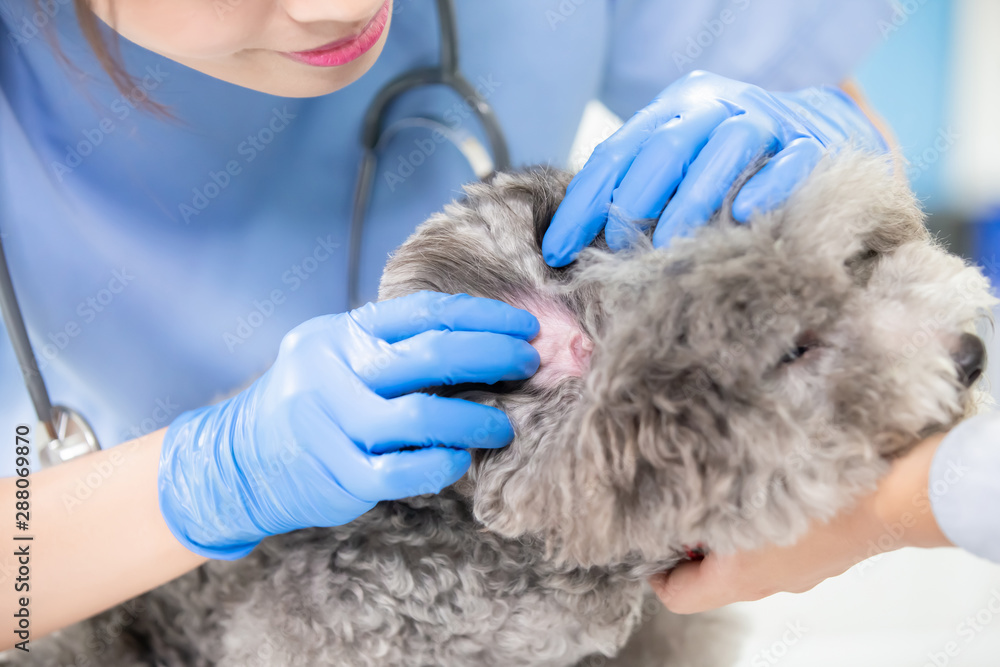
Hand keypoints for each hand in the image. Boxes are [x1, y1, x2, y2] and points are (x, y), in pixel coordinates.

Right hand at [157, 292, 539, 558]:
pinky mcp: (337, 475)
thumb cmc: (311, 400)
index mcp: (340, 333)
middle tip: (531, 363)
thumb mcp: (337, 354)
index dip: (482, 317)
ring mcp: (332, 425)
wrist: (238, 460)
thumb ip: (394, 346)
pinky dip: (442, 464)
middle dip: (492, 356)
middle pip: (430, 356)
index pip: (423, 313)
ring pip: (421, 416)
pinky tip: (461, 459)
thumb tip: (483, 341)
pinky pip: (404, 471)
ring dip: (477, 418)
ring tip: (505, 425)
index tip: (525, 326)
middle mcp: (333, 371)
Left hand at [543, 71, 887, 265]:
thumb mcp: (680, 164)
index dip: (583, 203)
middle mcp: (715, 105)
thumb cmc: (730, 163)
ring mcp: (768, 119)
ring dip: (692, 198)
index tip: (557, 252)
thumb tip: (581, 250)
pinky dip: (765, 187)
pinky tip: (741, 217)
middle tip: (614, 247)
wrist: (817, 127)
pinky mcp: (812, 142)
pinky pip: (789, 162)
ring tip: (667, 244)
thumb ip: (640, 191)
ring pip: (726, 148)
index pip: (617, 152)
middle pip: (668, 146)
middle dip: (634, 198)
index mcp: (672, 110)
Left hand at [650, 433, 951, 612]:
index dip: (655, 569)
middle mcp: (763, 586)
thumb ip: (698, 509)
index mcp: (736, 579)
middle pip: (708, 581)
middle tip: (686, 506)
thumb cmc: (816, 499)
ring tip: (724, 494)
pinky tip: (766, 494)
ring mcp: (794, 575)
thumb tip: (671, 507)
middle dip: (691, 546)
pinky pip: (775, 550)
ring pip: (742, 564)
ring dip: (727, 535)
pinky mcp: (817, 559)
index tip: (650, 539)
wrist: (887, 502)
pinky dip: (761, 529)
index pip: (675, 597)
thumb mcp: (738, 500)